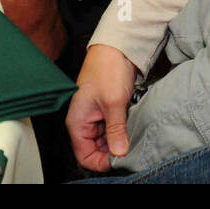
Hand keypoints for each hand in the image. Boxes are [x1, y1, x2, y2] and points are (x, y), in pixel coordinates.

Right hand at [67, 44, 137, 170]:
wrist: (116, 46)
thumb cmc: (107, 68)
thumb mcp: (114, 102)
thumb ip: (115, 130)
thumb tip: (119, 154)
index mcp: (77, 122)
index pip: (84, 157)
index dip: (101, 162)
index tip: (120, 159)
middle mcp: (83, 122)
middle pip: (95, 151)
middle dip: (112, 152)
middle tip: (130, 148)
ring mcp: (95, 117)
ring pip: (106, 141)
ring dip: (119, 141)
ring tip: (132, 137)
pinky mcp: (107, 111)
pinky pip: (113, 130)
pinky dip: (122, 131)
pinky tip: (132, 128)